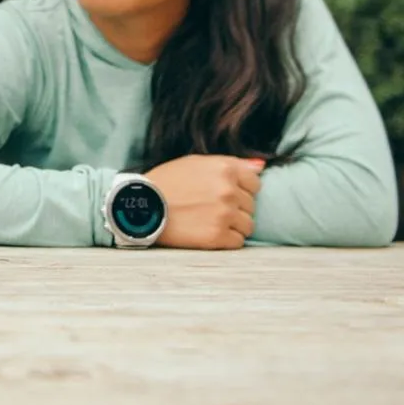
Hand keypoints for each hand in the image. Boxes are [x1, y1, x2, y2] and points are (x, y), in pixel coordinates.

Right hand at [145, 155, 263, 249]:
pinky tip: (208, 232)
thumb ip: (231, 163)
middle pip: (251, 205)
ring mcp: (224, 214)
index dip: (240, 189)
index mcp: (225, 169)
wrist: (142, 205)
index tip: (223, 194)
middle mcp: (228, 191)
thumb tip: (261, 167)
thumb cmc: (167, 181)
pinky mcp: (217, 236)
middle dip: (235, 207)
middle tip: (211, 208)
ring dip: (233, 225)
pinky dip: (226, 240)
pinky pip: (238, 242)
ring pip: (248, 225)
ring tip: (210, 221)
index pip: (255, 183)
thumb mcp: (196, 163)